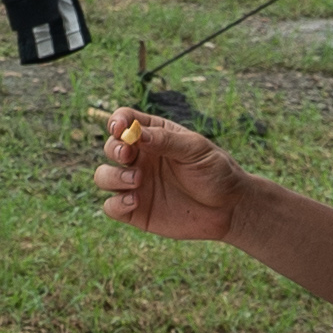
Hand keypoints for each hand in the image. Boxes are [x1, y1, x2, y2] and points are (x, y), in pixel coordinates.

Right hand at [92, 107, 248, 243]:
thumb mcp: (196, 149)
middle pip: (110, 147)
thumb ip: (166, 140)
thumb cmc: (216, 171)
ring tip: (136, 180)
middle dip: (114, 149)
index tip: (121, 128)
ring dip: (112, 176)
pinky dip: (117, 203)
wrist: (229, 208)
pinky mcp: (136, 211)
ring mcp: (136, 185)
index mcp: (153, 136)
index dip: (117, 121)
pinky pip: (111, 207)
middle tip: (128, 155)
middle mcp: (140, 159)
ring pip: (103, 176)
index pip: (124, 120)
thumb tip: (136, 133)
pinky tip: (136, 201)